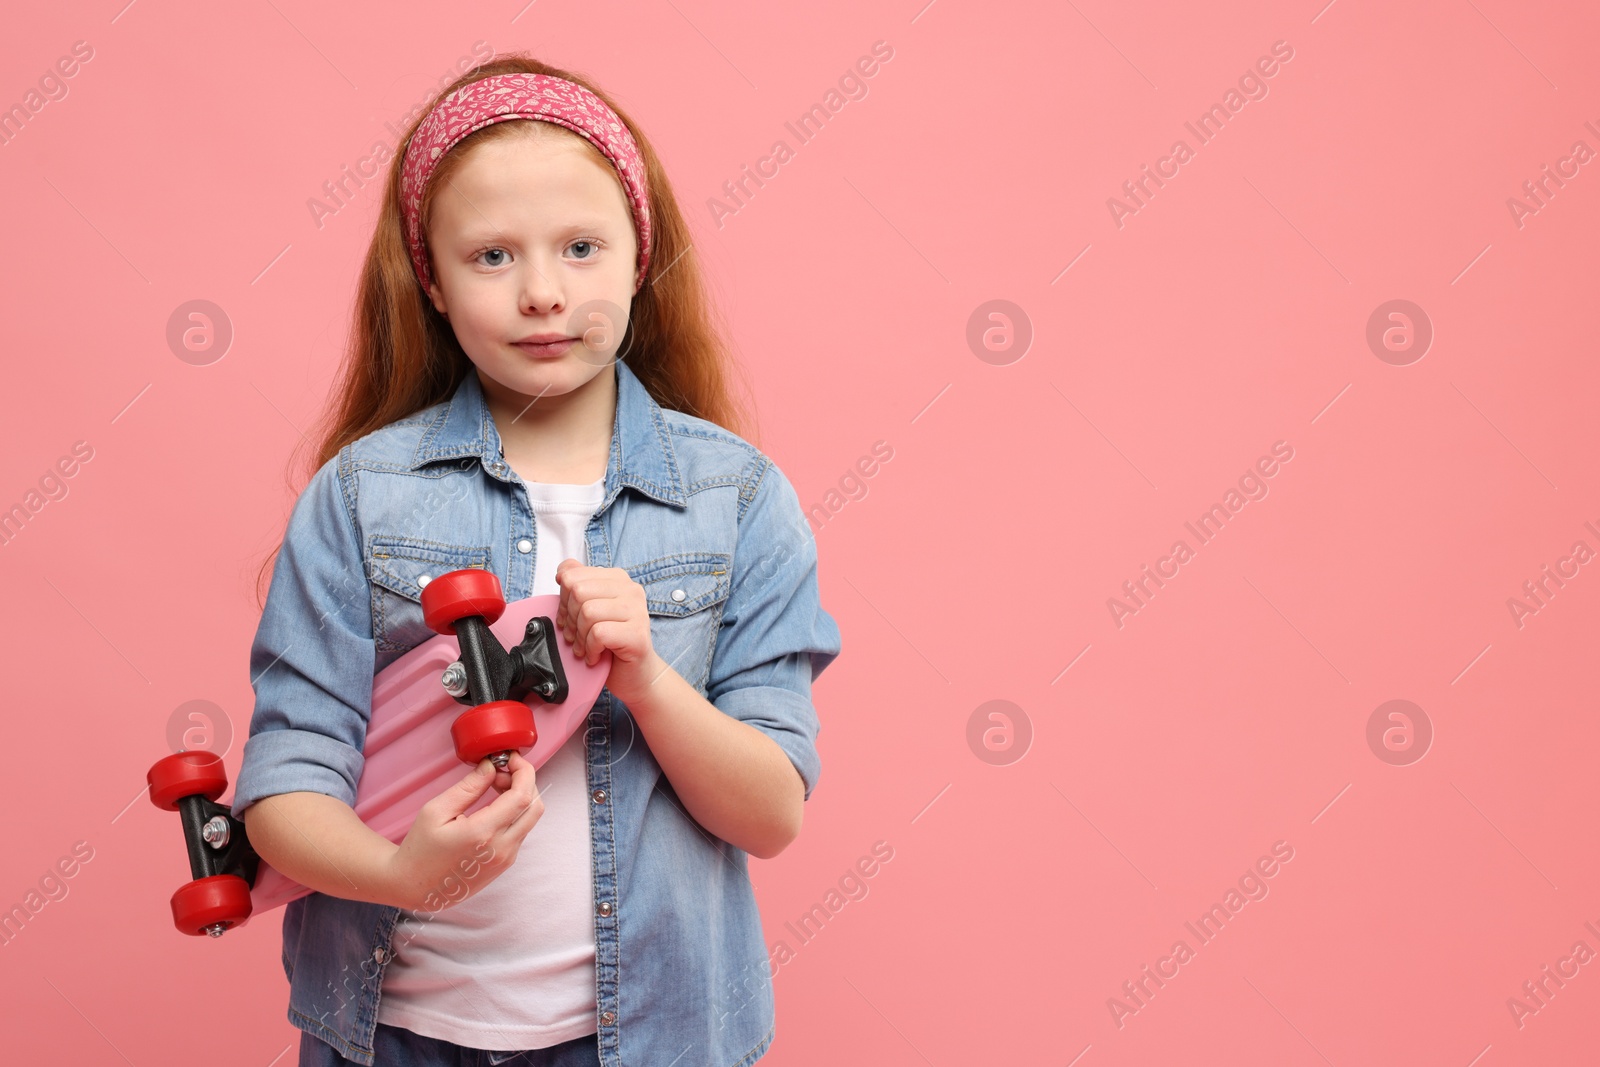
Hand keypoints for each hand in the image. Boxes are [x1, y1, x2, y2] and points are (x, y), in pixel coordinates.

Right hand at [385, 751, 542, 910]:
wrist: (415, 888)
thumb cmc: (420, 850)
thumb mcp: (436, 811)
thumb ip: (468, 787)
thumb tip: (491, 766)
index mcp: (483, 833)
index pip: (522, 796)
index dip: (523, 771)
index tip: (511, 758)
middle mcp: (501, 849)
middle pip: (535, 807)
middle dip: (525, 781)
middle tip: (500, 772)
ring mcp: (506, 859)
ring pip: (530, 819)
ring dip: (520, 796)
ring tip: (493, 786)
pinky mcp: (505, 864)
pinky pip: (521, 831)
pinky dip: (515, 812)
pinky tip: (494, 806)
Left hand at [554, 557, 667, 706]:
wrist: (636, 675)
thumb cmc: (612, 644)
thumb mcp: (591, 610)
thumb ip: (579, 586)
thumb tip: (563, 571)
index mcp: (617, 579)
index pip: (573, 574)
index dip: (562, 600)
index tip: (568, 618)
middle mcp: (631, 590)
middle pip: (578, 591)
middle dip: (570, 618)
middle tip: (575, 636)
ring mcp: (637, 610)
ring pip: (588, 612)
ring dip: (580, 636)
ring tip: (585, 647)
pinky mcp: (637, 633)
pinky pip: (599, 633)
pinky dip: (590, 648)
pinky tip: (595, 655)